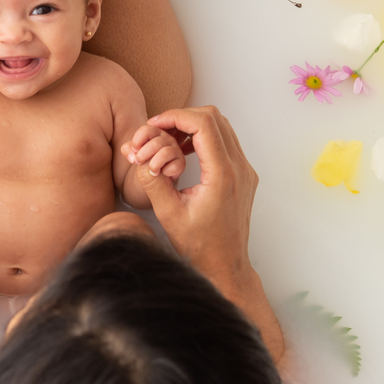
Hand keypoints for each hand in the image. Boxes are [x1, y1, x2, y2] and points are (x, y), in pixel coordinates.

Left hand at [125, 123, 185, 181]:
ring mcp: (175, 150)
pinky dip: (166, 172)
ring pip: (166, 153)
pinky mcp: (181, 162)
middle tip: (138, 162)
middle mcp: (167, 139)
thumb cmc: (143, 163)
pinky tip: (162, 173)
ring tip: (150, 171)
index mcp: (154, 133)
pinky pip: (174, 166)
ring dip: (154, 164)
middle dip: (143, 155)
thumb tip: (132, 154)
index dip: (138, 140)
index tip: (134, 150)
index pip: (147, 129)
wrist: (151, 179)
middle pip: (156, 142)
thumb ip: (128, 150)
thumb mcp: (132, 154)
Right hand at [132, 106, 282, 366]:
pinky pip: (225, 142)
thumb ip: (153, 182)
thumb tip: (138, 156)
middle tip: (158, 130)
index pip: (203, 124)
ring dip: (193, 126)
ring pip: (222, 127)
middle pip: (214, 118)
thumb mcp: (168, 215)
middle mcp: (239, 169)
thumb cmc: (198, 246)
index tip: (154, 124)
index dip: (175, 117)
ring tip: (167, 140)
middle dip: (183, 117)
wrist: (225, 266)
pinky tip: (183, 153)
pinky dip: (203, 139)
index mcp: (222, 175)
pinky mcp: (244, 175)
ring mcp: (245, 171)